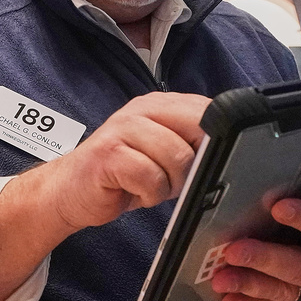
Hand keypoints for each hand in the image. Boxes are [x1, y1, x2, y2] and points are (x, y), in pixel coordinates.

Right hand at [44, 91, 211, 231]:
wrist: (70, 190)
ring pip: (176, 158)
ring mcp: (122, 130)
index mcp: (159, 105)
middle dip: (193, 166)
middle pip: (196, 132)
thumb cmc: (122, 174)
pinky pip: (151, 178)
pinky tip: (134, 193)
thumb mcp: (161, 152)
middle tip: (173, 179)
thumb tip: (230, 148)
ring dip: (169, 184)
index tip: (211, 161)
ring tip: (150, 186)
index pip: (206, 110)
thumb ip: (189, 142)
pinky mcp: (108, 155)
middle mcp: (140, 110)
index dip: (216, 139)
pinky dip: (149, 195)